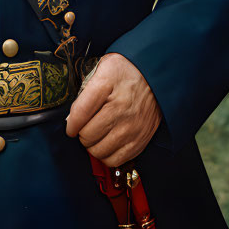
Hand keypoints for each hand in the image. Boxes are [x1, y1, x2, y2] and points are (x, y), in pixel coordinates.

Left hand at [64, 52, 161, 166]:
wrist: (156, 78)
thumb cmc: (126, 72)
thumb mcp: (104, 67)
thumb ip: (86, 90)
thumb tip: (72, 119)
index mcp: (108, 84)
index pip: (80, 112)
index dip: (71, 124)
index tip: (71, 126)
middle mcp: (121, 107)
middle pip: (87, 135)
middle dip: (81, 133)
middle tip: (86, 127)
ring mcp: (131, 126)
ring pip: (98, 151)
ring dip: (93, 145)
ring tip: (96, 135)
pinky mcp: (140, 140)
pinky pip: (115, 160)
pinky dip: (107, 155)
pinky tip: (107, 143)